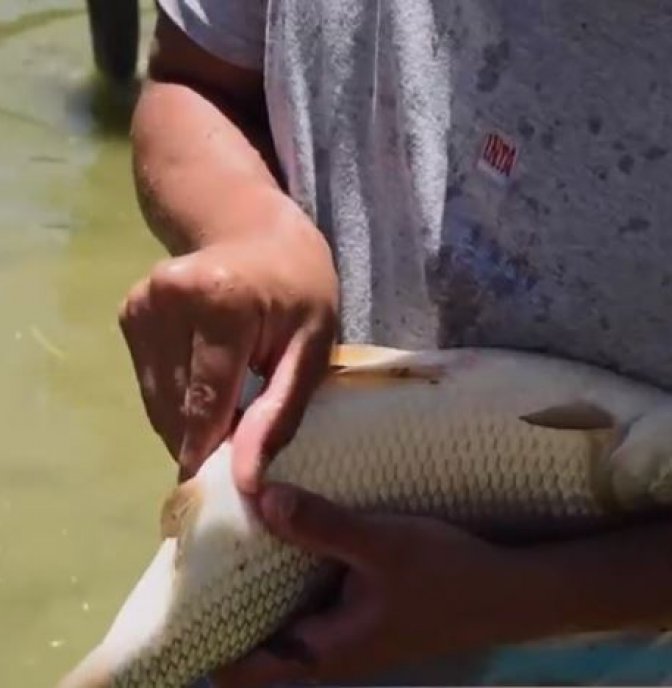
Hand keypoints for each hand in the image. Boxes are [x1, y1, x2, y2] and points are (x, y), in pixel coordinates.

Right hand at [118, 222, 338, 489]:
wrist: (259, 232)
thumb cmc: (300, 290)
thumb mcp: (311, 348)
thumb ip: (280, 412)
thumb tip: (248, 478)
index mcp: (219, 301)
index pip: (205, 400)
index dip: (211, 451)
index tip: (223, 492)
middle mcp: (166, 298)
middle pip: (175, 404)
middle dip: (202, 440)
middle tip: (236, 458)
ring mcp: (140, 303)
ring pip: (156, 399)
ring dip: (186, 423)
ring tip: (228, 422)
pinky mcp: (129, 311)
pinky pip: (150, 380)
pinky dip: (175, 399)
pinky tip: (208, 391)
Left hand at [210, 483, 531, 686]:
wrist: (509, 591)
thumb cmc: (446, 576)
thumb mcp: (383, 545)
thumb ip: (322, 524)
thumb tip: (260, 497)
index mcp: (321, 651)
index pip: (238, 669)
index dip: (201, 645)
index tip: (178, 601)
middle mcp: (327, 652)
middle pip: (255, 641)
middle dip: (226, 604)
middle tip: (201, 554)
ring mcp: (346, 634)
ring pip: (284, 619)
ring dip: (261, 586)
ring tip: (236, 538)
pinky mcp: (363, 614)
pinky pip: (309, 601)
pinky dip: (293, 576)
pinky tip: (293, 536)